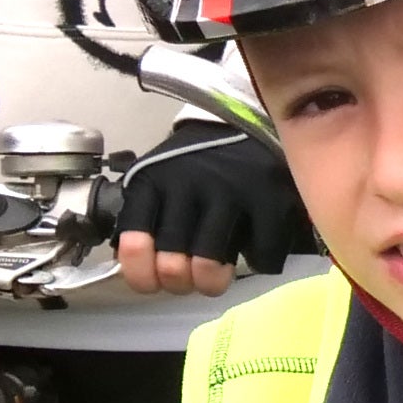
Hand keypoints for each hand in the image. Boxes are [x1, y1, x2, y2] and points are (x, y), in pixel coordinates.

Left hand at [112, 124, 310, 295]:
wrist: (245, 118)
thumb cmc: (197, 162)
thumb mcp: (158, 179)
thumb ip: (143, 219)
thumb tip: (134, 269)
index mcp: (152, 183)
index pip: (134, 244)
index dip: (142, 277)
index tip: (154, 282)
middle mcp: (187, 185)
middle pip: (173, 266)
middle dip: (180, 284)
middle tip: (190, 278)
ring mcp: (229, 191)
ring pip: (209, 269)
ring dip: (213, 282)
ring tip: (218, 272)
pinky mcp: (268, 196)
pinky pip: (258, 258)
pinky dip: (257, 261)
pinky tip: (252, 246)